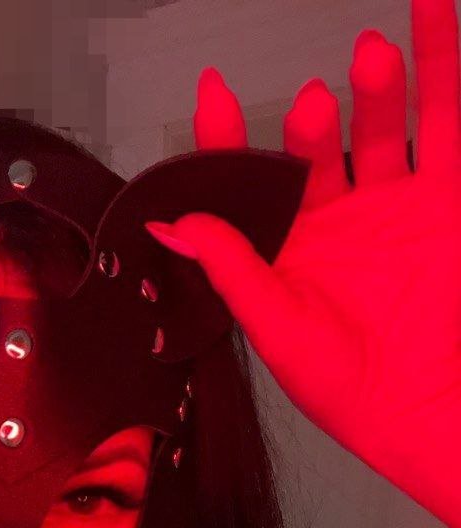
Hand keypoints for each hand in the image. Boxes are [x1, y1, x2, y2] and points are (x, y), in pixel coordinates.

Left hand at [146, 0, 460, 469]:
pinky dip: (442, 66)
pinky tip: (433, 22)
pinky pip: (445, 122)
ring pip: (381, 124)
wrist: (423, 408)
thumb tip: (174, 225)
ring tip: (369, 55)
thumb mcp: (275, 329)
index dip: (224, 141)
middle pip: (314, 150)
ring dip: (375, 85)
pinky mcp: (441, 200)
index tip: (210, 92)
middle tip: (309, 109)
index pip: (243, 184)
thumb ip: (230, 271)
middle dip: (310, 126)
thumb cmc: (346, 387)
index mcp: (282, 251)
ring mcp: (389, 204)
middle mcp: (332, 220)